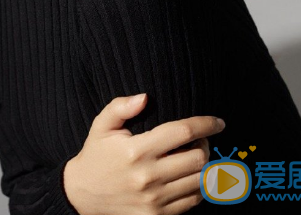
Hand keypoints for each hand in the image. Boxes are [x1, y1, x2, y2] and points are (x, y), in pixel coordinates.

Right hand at [63, 93, 224, 214]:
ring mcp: (155, 201)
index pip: (182, 133)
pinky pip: (193, 201)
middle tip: (201, 139)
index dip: (205, 124)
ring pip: (200, 182)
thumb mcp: (102, 125)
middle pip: (198, 158)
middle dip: (206, 145)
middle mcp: (148, 176)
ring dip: (205, 166)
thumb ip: (121, 107)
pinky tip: (190, 176)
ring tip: (196, 156)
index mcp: (137, 150)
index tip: (218, 122)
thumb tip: (145, 97)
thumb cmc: (96, 154)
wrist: (81, 195)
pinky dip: (199, 187)